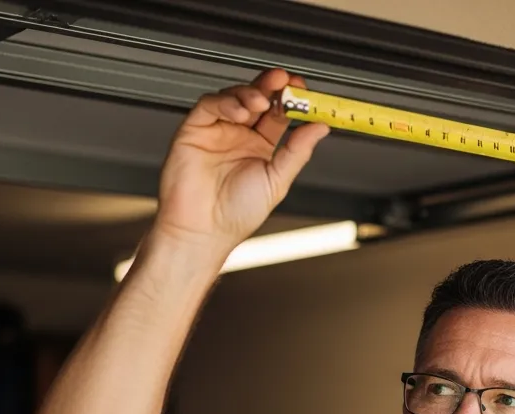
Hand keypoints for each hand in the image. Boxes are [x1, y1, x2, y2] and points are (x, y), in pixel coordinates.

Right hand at [150, 67, 330, 262]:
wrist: (203, 231)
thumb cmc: (235, 214)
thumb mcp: (277, 180)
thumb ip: (298, 151)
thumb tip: (320, 127)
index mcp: (260, 146)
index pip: (278, 114)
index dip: (290, 100)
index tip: (303, 90)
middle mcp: (239, 135)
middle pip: (258, 99)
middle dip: (272, 87)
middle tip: (285, 81)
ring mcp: (217, 130)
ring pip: (234, 97)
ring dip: (251, 93)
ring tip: (263, 101)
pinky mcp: (194, 129)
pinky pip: (210, 105)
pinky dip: (226, 102)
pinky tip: (241, 111)